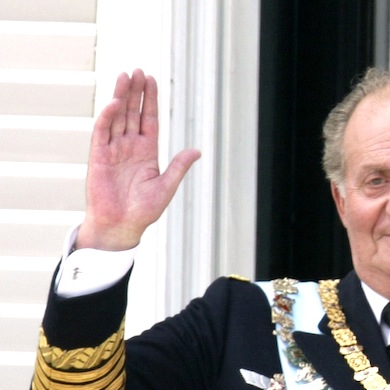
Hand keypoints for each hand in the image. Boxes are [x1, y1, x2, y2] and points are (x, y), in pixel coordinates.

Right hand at [78, 69, 200, 250]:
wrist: (122, 225)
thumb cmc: (143, 210)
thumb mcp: (166, 186)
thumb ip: (179, 167)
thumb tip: (197, 151)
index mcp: (147, 151)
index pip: (148, 119)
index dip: (150, 100)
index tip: (151, 80)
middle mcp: (130, 146)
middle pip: (132, 112)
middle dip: (135, 92)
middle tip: (138, 70)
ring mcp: (113, 149)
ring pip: (117, 117)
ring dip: (121, 97)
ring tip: (125, 76)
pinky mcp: (99, 156)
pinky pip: (102, 132)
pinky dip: (107, 117)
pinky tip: (114, 103)